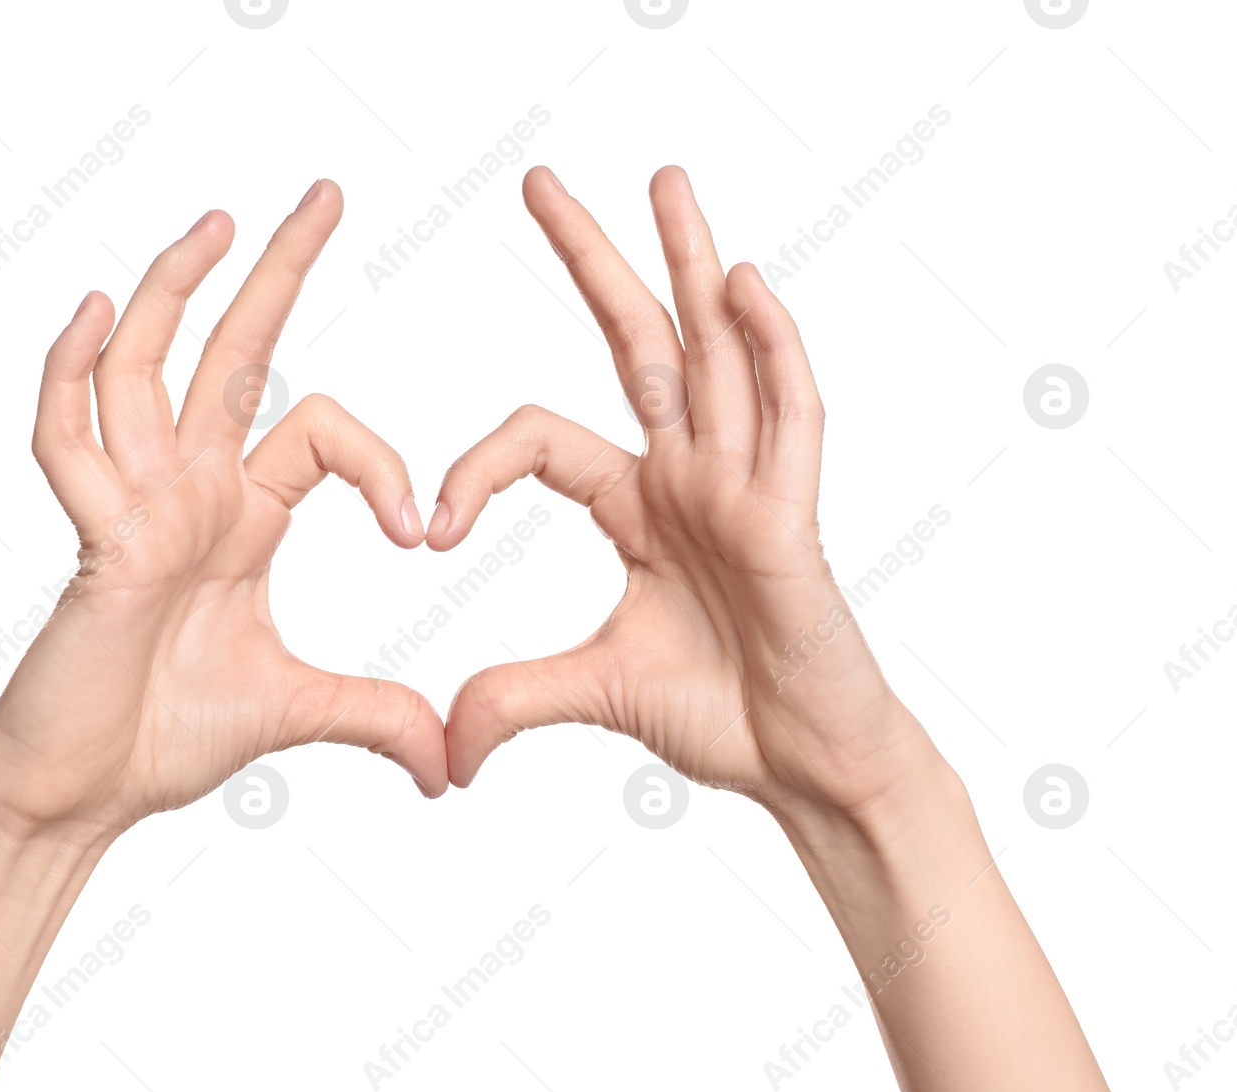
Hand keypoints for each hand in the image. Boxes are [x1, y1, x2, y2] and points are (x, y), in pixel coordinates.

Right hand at [0, 180, 447, 839]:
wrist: (84, 793)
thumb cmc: (166, 737)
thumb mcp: (296, 711)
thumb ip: (375, 717)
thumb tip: (449, 766)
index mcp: (240, 516)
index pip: (319, 428)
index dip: (382, 459)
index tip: (422, 533)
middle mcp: (187, 492)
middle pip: (231, 354)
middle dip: (276, 273)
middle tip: (327, 195)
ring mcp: (134, 508)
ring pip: (144, 371)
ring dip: (175, 292)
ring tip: (217, 222)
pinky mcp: (92, 543)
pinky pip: (68, 443)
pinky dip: (71, 375)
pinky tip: (97, 311)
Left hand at [433, 165, 937, 814]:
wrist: (804, 766)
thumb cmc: (724, 715)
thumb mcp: (593, 692)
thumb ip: (514, 697)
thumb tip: (441, 746)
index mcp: (639, 506)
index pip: (540, 438)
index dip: (475, 468)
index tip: (432, 532)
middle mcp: (690, 475)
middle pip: (637, 343)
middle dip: (590, 260)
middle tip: (538, 181)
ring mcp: (745, 486)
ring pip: (716, 351)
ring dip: (689, 263)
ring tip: (662, 182)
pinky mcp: (792, 517)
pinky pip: (789, 418)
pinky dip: (770, 350)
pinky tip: (742, 282)